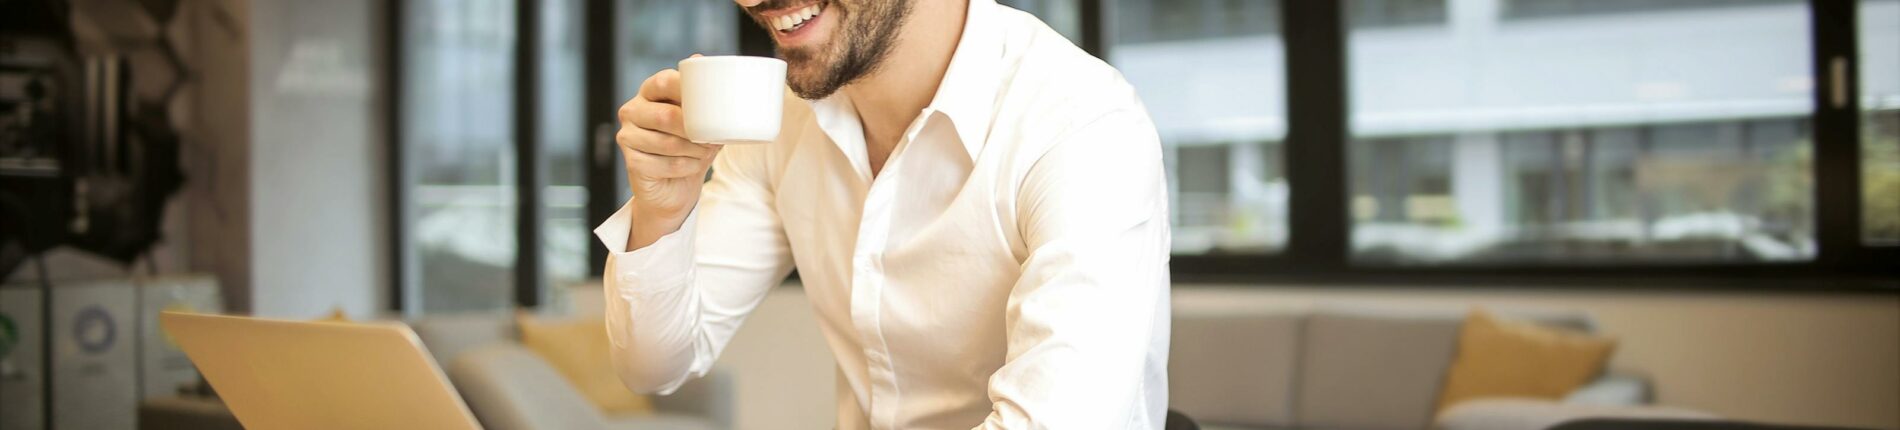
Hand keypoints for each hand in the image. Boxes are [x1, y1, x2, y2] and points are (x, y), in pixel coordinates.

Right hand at [617, 58, 721, 250]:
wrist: (675, 188)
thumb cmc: (691, 147)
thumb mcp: (703, 121)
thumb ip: (705, 98)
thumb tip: (703, 62)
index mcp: (648, 92)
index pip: (665, 81)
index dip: (687, 89)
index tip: (711, 103)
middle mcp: (632, 110)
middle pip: (666, 115)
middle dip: (695, 130)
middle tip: (713, 139)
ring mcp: (627, 136)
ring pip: (668, 143)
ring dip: (695, 151)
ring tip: (706, 152)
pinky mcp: (631, 161)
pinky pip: (665, 164)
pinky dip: (687, 167)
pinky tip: (692, 166)